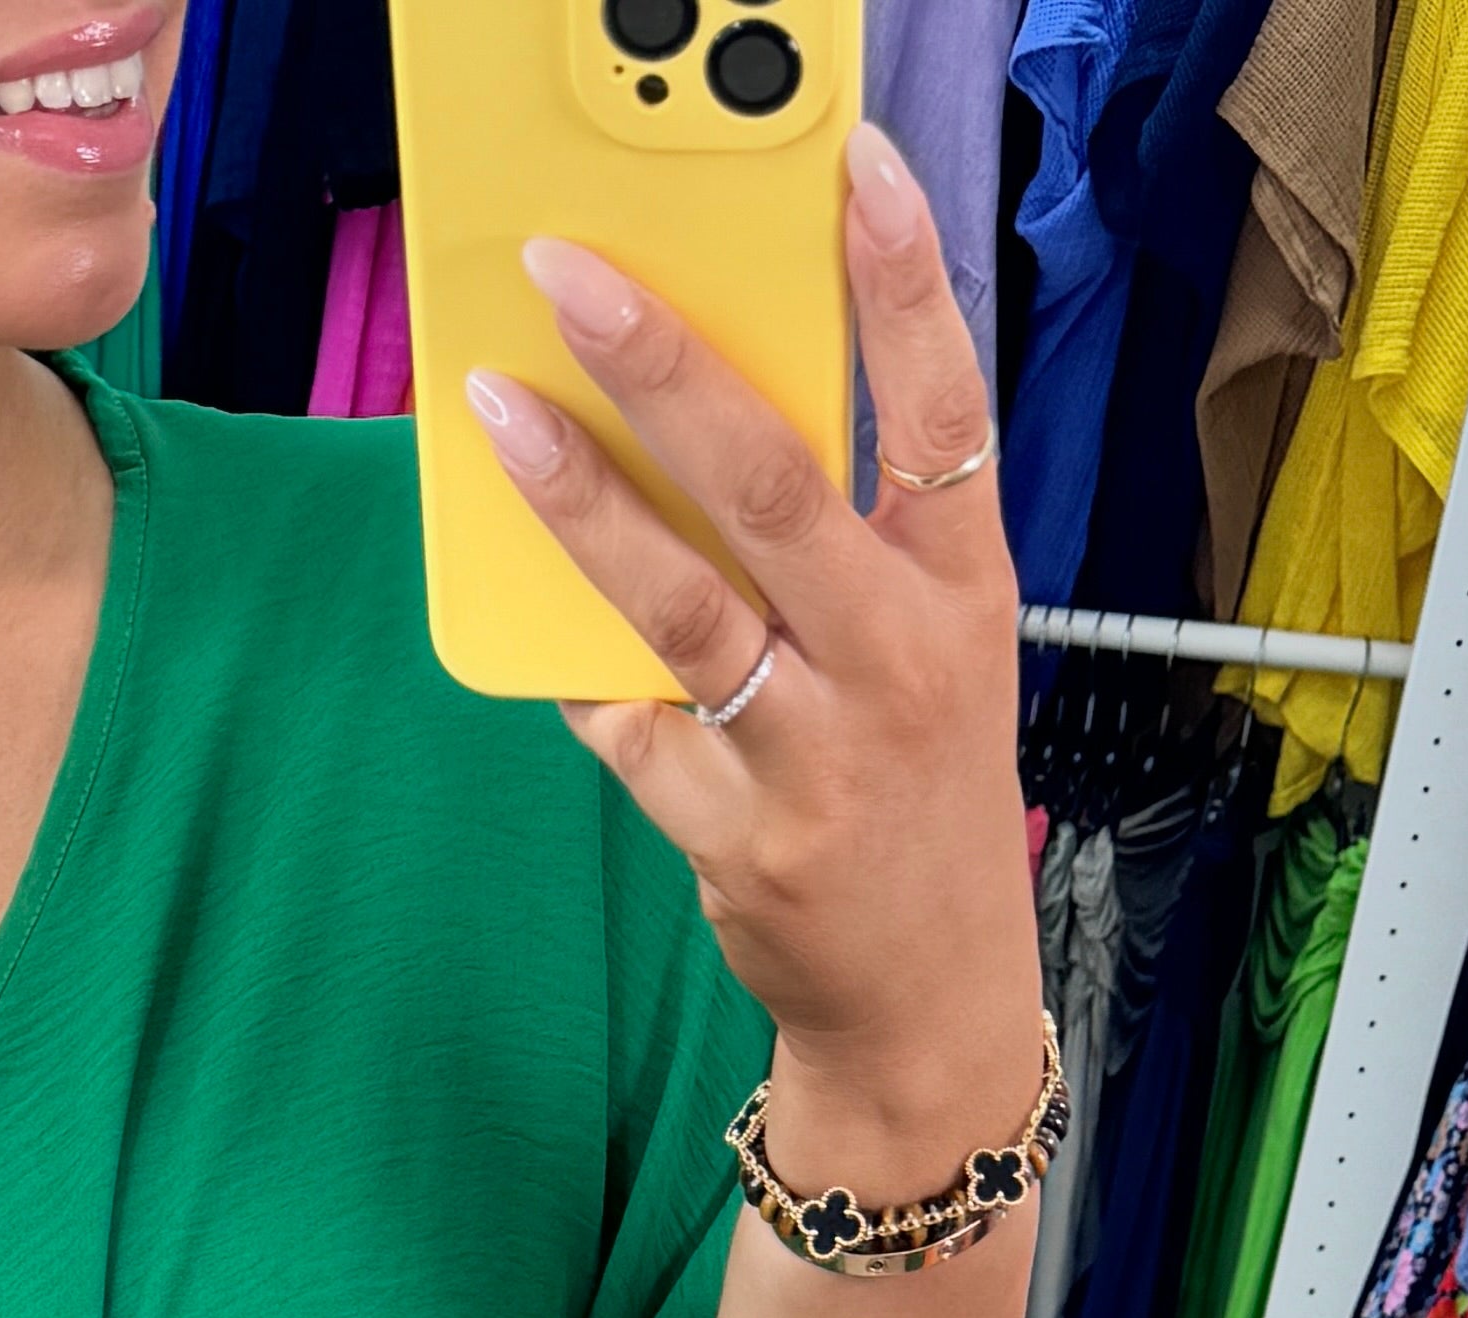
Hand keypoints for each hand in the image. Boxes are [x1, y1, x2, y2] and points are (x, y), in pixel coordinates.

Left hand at [466, 120, 1042, 1189]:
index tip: (852, 166)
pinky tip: (527, 615)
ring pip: (680, 603)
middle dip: (667, 366)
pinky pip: (627, 727)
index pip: (944, 407)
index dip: (902, 280)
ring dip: (579, 498)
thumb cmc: (918, 794)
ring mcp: (820, 758)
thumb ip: (852, 542)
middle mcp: (903, 664)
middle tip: (574, 276)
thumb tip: (705, 415)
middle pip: (775, 486)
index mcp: (966, 591)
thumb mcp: (933, 650)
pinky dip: (575, 669)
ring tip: (502, 410)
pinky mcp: (740, 838)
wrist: (927, 1002)